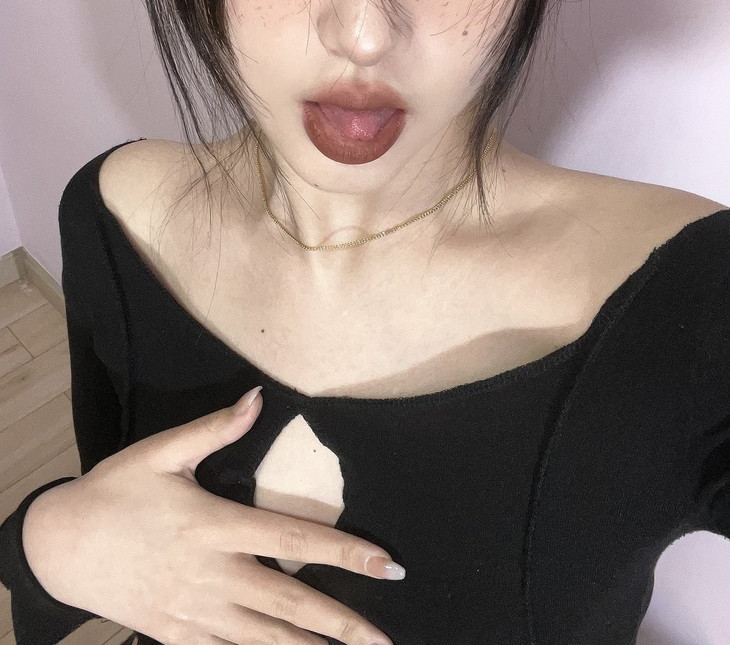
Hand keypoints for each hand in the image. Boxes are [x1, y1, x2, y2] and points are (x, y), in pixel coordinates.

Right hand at [22, 389, 399, 644]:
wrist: (58, 546)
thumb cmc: (114, 491)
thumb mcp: (161, 452)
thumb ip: (215, 428)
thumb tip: (258, 397)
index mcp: (215, 526)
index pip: (294, 541)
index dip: (344, 553)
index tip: (386, 563)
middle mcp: (212, 575)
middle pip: (290, 605)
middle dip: (344, 623)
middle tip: (387, 639)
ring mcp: (193, 613)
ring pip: (263, 641)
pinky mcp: (173, 636)